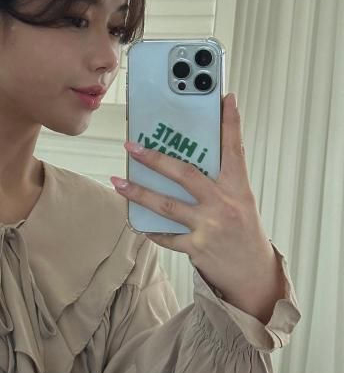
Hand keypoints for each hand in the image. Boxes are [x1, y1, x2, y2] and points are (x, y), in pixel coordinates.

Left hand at [110, 93, 284, 322]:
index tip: (225, 99)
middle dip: (155, 158)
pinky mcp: (197, 247)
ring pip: (166, 205)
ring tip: (118, 181)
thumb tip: (189, 159)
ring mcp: (209, 226)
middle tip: (132, 146)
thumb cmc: (243, 232)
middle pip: (185, 174)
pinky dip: (151, 228)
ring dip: (138, 193)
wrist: (253, 274)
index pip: (234, 149)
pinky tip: (137, 221)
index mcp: (238, 188)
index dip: (231, 123)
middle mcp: (224, 204)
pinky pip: (166, 235)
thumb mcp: (240, 201)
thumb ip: (219, 181)